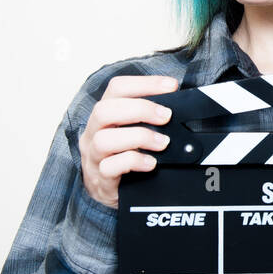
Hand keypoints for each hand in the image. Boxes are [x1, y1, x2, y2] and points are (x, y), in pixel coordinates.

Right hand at [79, 75, 178, 208]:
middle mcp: (93, 132)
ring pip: (104, 140)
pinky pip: (110, 168)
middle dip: (140, 109)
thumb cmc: (123, 156)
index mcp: (104, 115)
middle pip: (104, 110)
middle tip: (166, 116)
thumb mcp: (133, 131)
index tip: (170, 86)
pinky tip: (151, 163)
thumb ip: (148, 118)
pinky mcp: (100, 179)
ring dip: (139, 137)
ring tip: (162, 143)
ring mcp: (94, 156)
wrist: (107, 190)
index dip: (145, 83)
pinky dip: (134, 162)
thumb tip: (179, 105)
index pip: (117, 88)